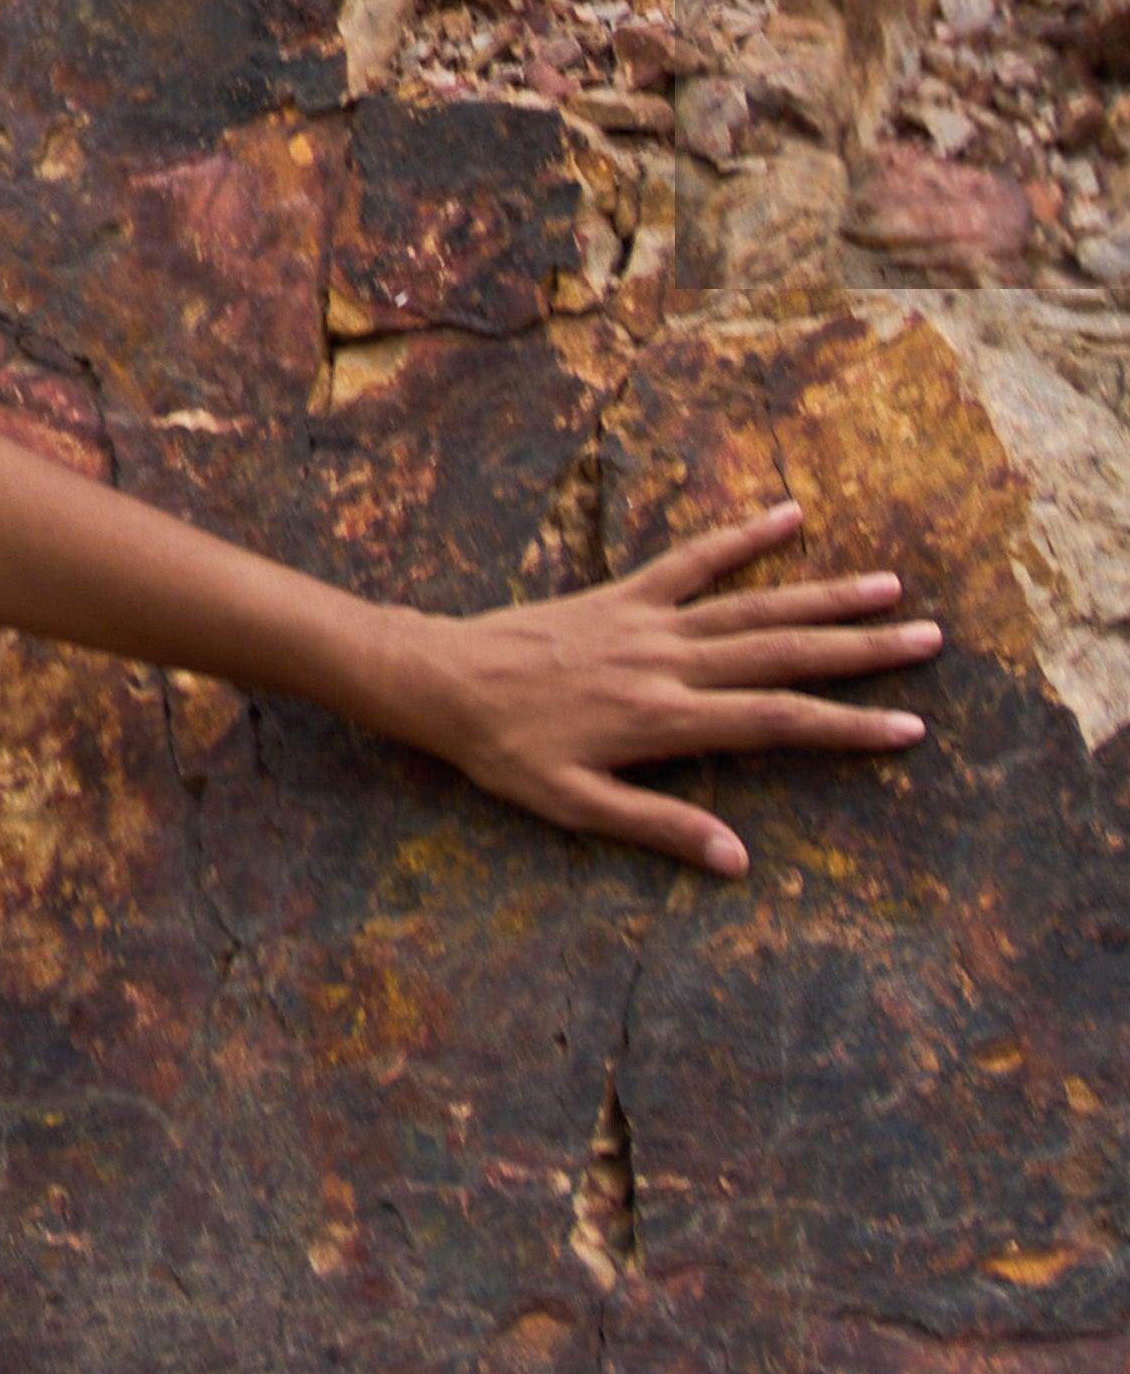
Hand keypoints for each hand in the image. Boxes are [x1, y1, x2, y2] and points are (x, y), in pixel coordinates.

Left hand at [394, 499, 941, 874]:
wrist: (443, 683)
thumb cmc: (505, 754)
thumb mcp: (575, 807)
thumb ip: (659, 827)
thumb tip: (735, 860)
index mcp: (665, 720)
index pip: (777, 722)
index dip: (847, 726)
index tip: (907, 728)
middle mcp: (670, 664)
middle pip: (784, 654)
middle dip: (862, 650)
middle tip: (930, 639)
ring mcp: (649, 622)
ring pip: (754, 604)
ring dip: (825, 595)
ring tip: (890, 587)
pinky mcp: (624, 593)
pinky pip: (693, 559)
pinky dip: (743, 536)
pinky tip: (791, 513)